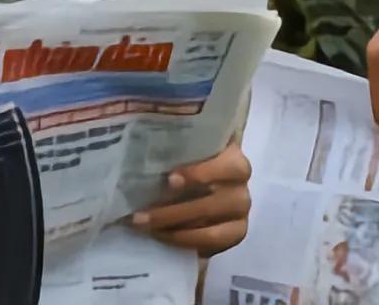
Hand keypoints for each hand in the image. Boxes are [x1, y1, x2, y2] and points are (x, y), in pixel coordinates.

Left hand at [130, 141, 250, 255]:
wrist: (208, 178)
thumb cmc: (189, 155)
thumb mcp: (186, 146)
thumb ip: (173, 144)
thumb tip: (137, 133)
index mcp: (233, 159)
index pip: (226, 166)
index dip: (200, 174)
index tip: (169, 179)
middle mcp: (241, 187)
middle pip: (212, 204)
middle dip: (172, 212)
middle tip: (140, 216)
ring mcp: (241, 213)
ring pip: (211, 230)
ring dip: (174, 231)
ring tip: (144, 228)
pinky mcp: (236, 233)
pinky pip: (212, 245)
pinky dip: (184, 243)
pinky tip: (161, 237)